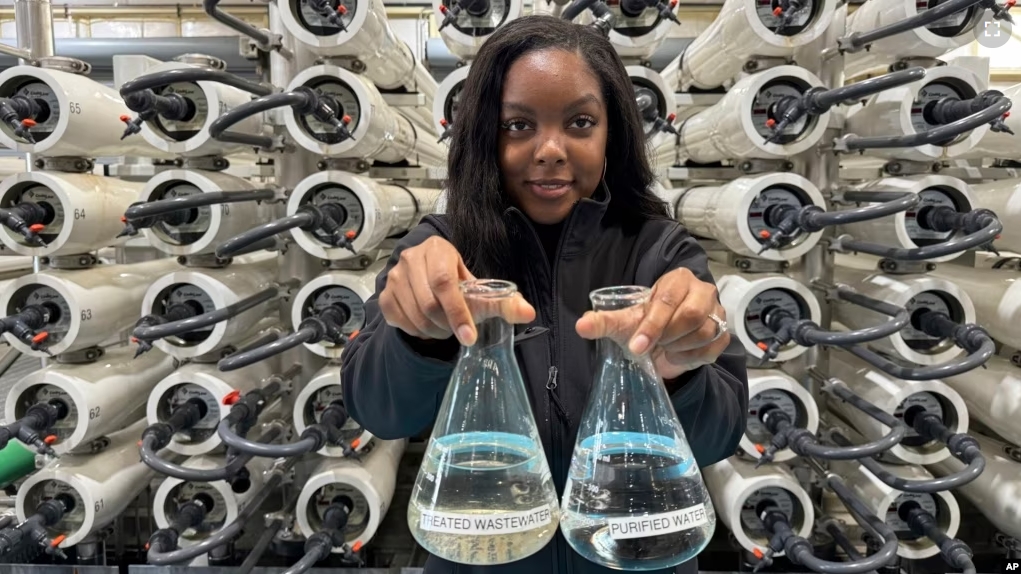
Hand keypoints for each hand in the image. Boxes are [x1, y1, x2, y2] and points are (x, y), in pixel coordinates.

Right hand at [379, 236, 535, 345]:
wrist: (432, 282)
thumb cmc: (459, 284)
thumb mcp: (482, 290)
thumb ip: (505, 301)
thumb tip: (528, 313)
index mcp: (437, 249)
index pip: (445, 282)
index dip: (458, 312)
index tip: (469, 337)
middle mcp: (411, 257)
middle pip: (428, 302)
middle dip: (447, 325)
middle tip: (458, 331)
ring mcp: (394, 276)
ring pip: (414, 314)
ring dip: (433, 330)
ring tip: (445, 329)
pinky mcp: (384, 295)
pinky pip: (399, 321)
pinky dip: (416, 331)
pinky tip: (428, 327)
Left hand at [576, 268, 729, 379]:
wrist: (666, 339)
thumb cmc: (647, 323)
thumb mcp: (624, 321)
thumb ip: (604, 322)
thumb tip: (581, 325)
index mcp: (678, 279)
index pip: (668, 299)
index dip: (652, 325)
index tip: (637, 346)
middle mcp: (702, 291)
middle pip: (692, 315)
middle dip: (668, 336)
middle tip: (653, 346)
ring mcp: (717, 311)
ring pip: (705, 333)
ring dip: (679, 347)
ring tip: (665, 347)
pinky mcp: (724, 333)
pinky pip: (712, 349)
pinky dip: (692, 358)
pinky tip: (678, 355)